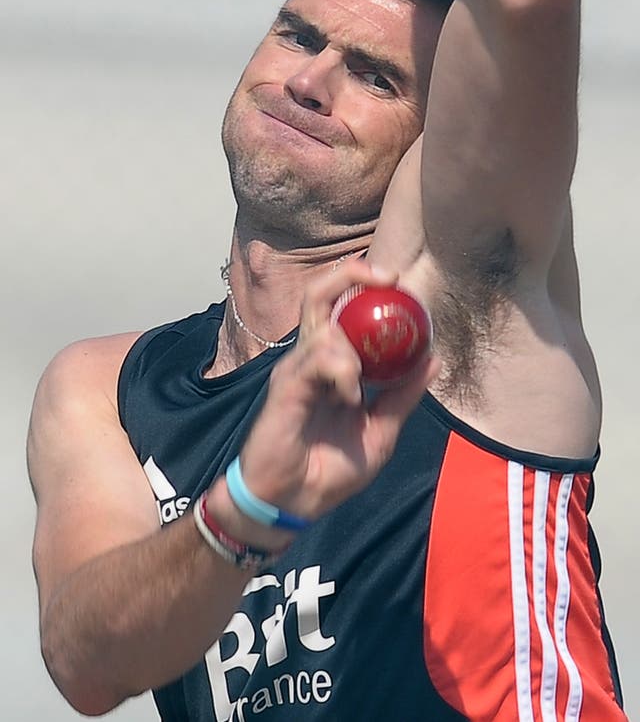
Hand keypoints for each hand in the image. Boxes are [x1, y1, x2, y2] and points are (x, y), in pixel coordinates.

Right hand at [235, 259, 439, 526]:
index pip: (340, 306)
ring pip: (324, 327)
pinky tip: (350, 398)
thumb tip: (434, 359)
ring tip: (359, 392)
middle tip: (389, 279)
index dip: (364, 285)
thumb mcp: (380, 431)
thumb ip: (403, 395)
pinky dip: (341, 372)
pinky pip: (316, 359)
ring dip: (352, 351)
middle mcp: (308, 357)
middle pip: (319, 294)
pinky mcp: (284, 387)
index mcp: (329, 363)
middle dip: (351, 274)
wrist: (294, 504)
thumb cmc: (330, 469)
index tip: (399, 283)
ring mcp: (294, 370)